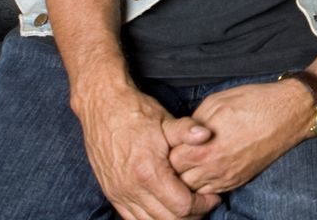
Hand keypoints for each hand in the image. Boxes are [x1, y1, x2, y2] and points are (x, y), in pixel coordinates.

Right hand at [74, 86, 220, 219]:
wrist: (103, 108)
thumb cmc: (137, 113)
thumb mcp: (166, 120)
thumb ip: (187, 130)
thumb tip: (206, 134)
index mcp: (148, 172)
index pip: (182, 206)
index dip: (202, 204)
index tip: (213, 196)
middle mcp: (131, 188)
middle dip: (191, 215)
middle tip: (204, 203)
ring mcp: (119, 193)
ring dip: (171, 218)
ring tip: (187, 205)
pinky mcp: (112, 194)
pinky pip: (133, 219)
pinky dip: (151, 218)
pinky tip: (165, 208)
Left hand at [169, 79, 314, 192]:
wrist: (289, 113)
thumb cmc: (254, 102)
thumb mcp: (215, 103)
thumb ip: (193, 123)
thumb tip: (182, 135)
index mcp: (205, 149)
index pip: (171, 162)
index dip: (169, 149)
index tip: (171, 140)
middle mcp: (215, 169)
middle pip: (180, 180)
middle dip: (176, 166)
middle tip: (179, 150)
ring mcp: (228, 178)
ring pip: (195, 190)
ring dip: (190, 176)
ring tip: (191, 160)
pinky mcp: (240, 180)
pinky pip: (213, 191)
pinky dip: (206, 182)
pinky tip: (207, 166)